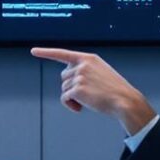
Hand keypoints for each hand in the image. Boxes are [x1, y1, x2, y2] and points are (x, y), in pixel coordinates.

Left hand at [30, 48, 157, 130]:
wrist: (125, 101)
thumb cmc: (115, 90)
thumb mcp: (101, 72)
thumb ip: (85, 70)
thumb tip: (68, 79)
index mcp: (89, 58)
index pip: (63, 54)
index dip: (46, 53)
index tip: (34, 51)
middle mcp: (82, 65)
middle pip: (63, 77)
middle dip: (71, 87)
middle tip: (86, 94)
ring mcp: (79, 76)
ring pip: (64, 88)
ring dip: (72, 97)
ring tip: (88, 101)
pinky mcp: (77, 89)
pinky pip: (64, 98)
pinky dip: (70, 105)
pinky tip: (81, 108)